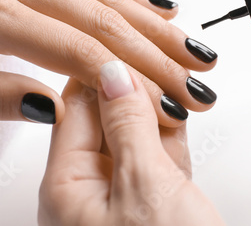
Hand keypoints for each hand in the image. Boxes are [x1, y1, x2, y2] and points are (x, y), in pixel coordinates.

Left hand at [39, 61, 223, 225]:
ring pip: (134, 136)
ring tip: (179, 76)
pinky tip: (183, 111)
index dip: (104, 71)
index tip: (130, 43)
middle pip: (106, 118)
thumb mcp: (144, 187)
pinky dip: (170, 137)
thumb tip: (114, 74)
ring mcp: (119, 199)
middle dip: (138, 89)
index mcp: (67, 187)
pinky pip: (153, 160)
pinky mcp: (148, 207)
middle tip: (164, 56)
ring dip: (160, 109)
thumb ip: (128, 126)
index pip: (78, 107)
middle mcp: (87, 191)